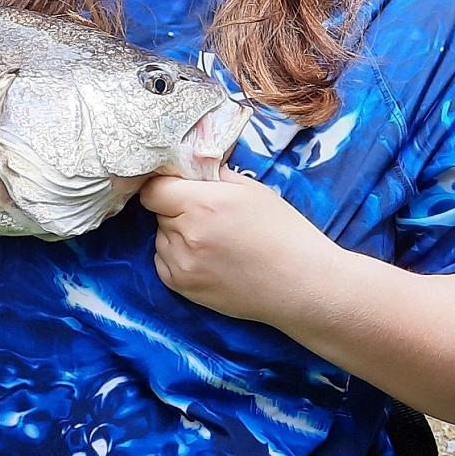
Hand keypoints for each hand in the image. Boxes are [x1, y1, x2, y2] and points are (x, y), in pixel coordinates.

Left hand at [139, 168, 340, 323]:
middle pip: (159, 212)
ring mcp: (182, 264)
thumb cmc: (282, 232)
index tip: (179, 188)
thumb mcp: (250, 189)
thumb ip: (212, 175)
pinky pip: (164, 262)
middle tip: (208, 215)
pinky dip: (177, 258)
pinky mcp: (184, 287)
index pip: (154, 189)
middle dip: (176, 209)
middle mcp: (186, 234)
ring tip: (213, 240)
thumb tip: (190, 167)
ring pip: (161, 237)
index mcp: (202, 203)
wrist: (301, 283)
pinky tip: (208, 258)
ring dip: (177, 234)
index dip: (165, 186)